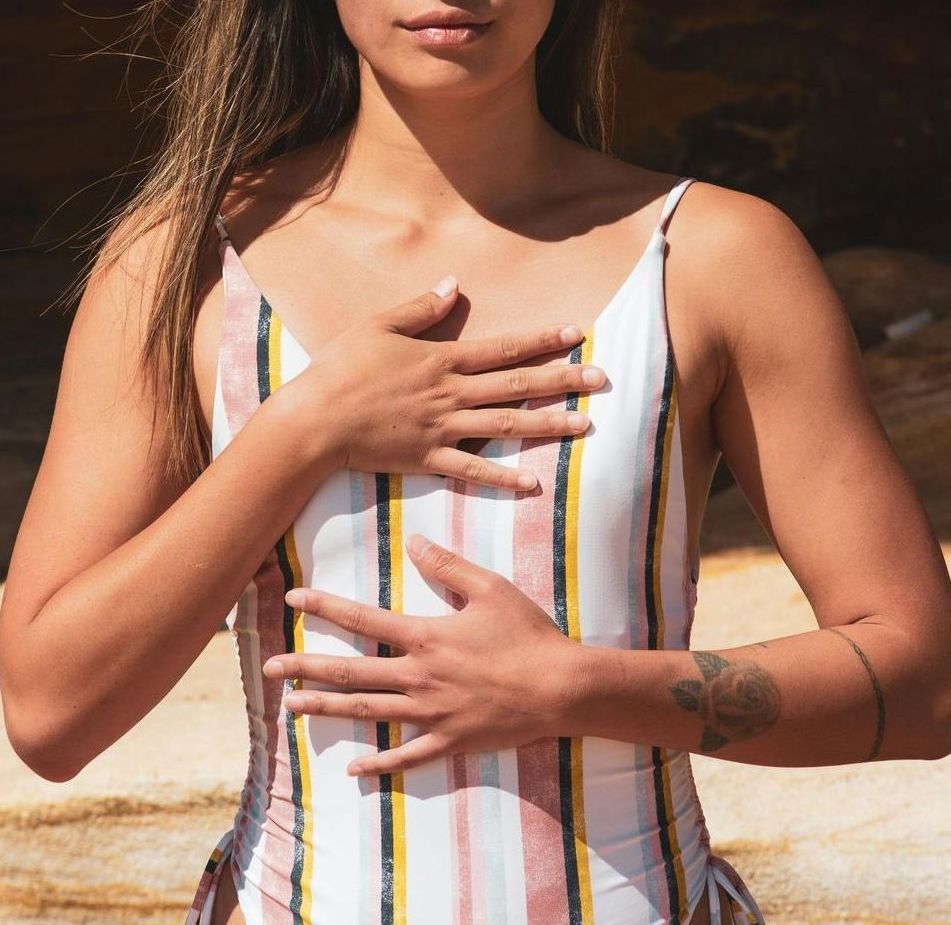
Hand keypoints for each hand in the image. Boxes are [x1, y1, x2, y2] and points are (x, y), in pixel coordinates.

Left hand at [261, 533, 584, 775]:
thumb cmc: (528, 634)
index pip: (364, 619)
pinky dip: (379, 763)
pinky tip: (353, 770)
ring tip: (290, 708)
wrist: (561, 688)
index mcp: (426, 637)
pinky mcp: (449, 741)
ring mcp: (431, 714)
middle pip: (351, 671)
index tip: (294, 600)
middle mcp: (419, 677)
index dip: (326, 608)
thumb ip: (448, 566)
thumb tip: (413, 542)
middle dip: (306, 667)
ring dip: (327, 709)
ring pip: (367, 712)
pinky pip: (406, 756)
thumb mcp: (491, 589)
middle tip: (270, 666)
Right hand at [283, 276, 605, 490]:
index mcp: (441, 360)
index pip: (503, 347)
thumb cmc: (341, 369)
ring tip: (585, 425)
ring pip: (506, 427)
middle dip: (563, 381)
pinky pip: (473, 472)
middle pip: (517, 385)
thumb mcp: (378, 326)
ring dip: (548, 425)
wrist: (315, 420)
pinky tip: (534, 484)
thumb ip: (420, 308)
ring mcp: (443, 429)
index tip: (576, 334)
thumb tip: (455, 285)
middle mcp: (451, 394)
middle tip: (602, 379)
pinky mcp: (429, 459)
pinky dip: (504, 479)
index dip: (541, 340)